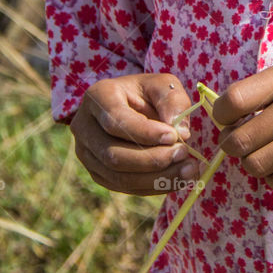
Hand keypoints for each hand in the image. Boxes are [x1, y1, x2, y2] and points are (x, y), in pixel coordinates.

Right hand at [70, 73, 201, 195]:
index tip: (174, 136)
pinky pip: (124, 187)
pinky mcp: (97, 173)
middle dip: (153, 159)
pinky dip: (154, 186)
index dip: (145, 133)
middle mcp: (84, 127)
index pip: (115, 120)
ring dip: (157, 178)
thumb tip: (181, 132)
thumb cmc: (148, 93)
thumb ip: (173, 100)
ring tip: (188, 169)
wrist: (132, 107)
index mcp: (97, 97)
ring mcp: (87, 154)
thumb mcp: (163, 85)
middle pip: (113, 155)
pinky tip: (178, 178)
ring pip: (118, 177)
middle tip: (184, 154)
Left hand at [213, 62, 272, 192]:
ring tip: (264, 155)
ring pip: (256, 166)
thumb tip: (226, 120)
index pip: (232, 102)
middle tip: (241, 144)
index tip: (228, 121)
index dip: (221, 117)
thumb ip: (267, 92)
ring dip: (253, 164)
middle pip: (238, 141)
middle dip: (232, 147)